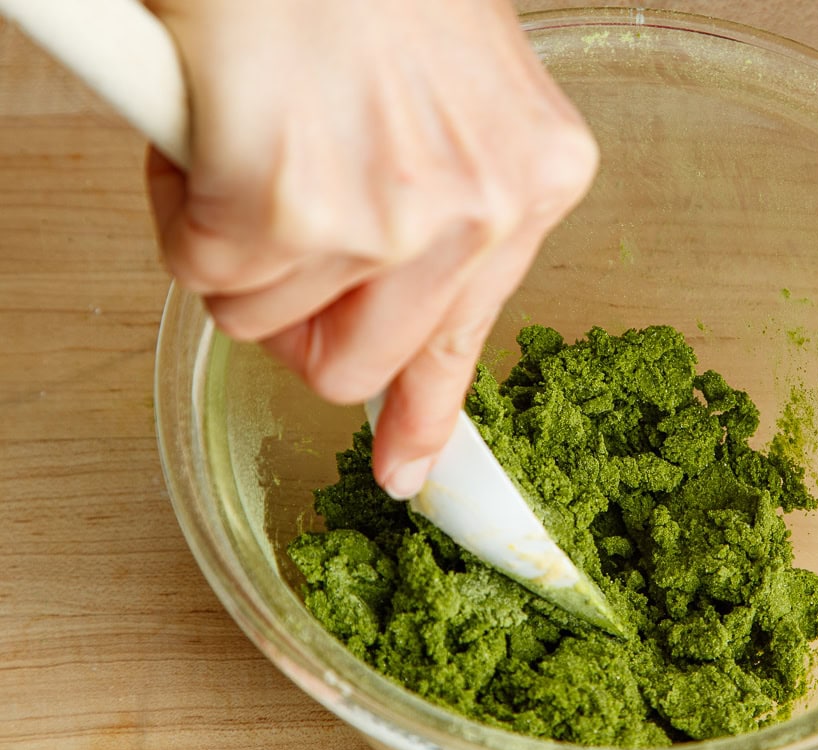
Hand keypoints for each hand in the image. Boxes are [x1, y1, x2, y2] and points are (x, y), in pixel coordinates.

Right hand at [144, 0, 597, 497]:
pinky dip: (180, 211)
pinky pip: (201, 276)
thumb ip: (434, 229)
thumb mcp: (451, 102)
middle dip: (291, 320)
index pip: (470, 340)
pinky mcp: (288, 204)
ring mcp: (390, 212)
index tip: (407, 475)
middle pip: (352, 364)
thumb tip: (379, 376)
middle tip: (261, 240)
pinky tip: (208, 127)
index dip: (426, 419)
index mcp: (534, 179)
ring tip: (245, 139)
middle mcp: (479, 207)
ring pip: (263, 323)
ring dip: (232, 249)